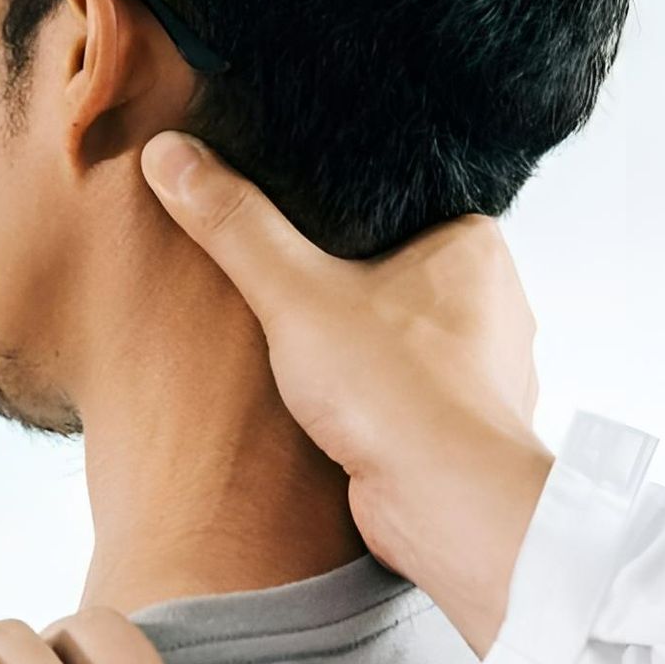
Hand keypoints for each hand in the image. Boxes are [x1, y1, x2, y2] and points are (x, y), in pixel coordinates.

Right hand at [139, 130, 555, 654]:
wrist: (446, 509)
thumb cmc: (400, 395)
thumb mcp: (296, 293)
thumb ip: (235, 225)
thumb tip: (172, 154)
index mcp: (475, 246)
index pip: (403, 200)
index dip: (342, 206)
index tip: (290, 211)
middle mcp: (492, 305)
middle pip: (399, 269)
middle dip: (346, 279)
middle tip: (284, 275)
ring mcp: (479, 371)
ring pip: (402, 336)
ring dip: (357, 343)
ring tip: (299, 339)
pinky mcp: (457, 426)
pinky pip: (403, 393)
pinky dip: (369, 396)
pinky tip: (328, 398)